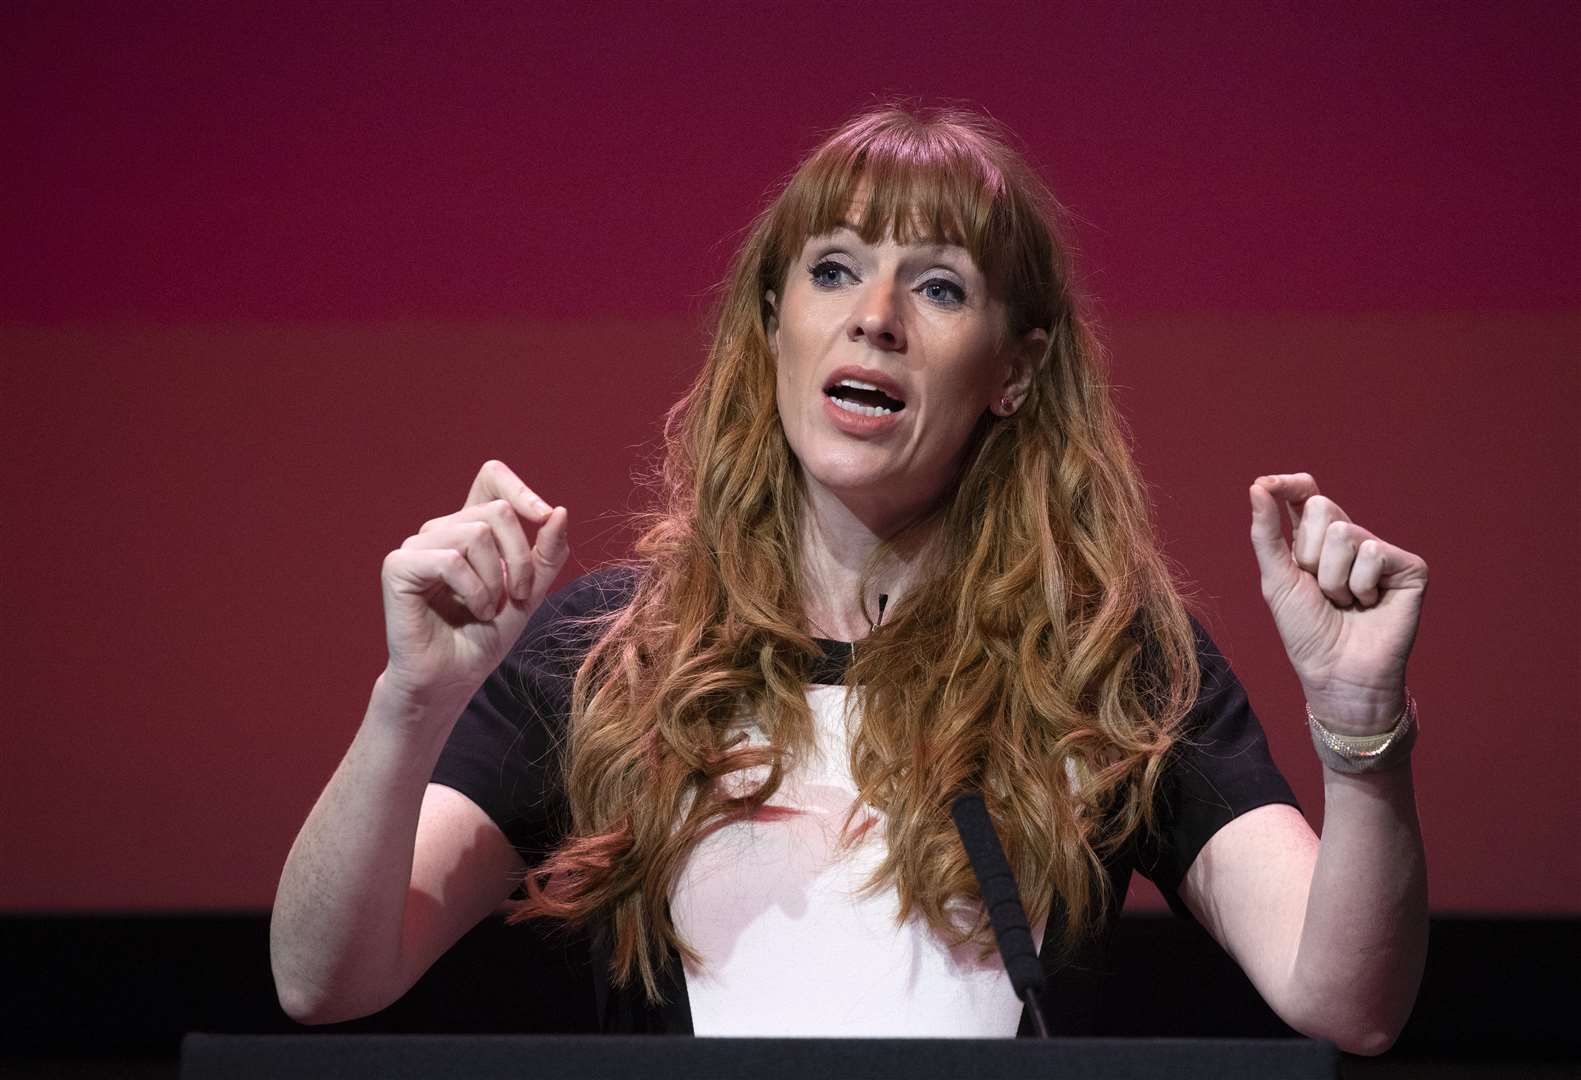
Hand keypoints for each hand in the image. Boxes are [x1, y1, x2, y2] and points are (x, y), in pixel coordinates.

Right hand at [379, 460, 569, 706]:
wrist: (452, 679)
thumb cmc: (484, 636)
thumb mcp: (530, 592)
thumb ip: (547, 553)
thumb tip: (559, 512)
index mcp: (469, 527)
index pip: (492, 477)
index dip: (521, 490)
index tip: (544, 518)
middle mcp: (441, 529)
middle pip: (497, 511)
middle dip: (521, 558)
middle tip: (519, 596)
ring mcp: (417, 545)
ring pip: (476, 534)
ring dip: (495, 581)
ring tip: (488, 609)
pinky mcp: (398, 566)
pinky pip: (451, 559)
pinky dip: (472, 590)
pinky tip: (472, 610)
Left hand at [1248, 473, 1427, 734]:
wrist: (1337, 672)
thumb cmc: (1307, 631)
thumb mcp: (1277, 579)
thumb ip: (1266, 532)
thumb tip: (1257, 485)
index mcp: (1317, 541)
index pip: (1306, 494)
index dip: (1289, 484)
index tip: (1268, 485)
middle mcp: (1350, 540)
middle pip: (1322, 508)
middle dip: (1310, 553)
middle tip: (1320, 589)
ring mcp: (1381, 552)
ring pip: (1345, 533)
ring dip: (1333, 578)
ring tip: (1344, 603)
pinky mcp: (1409, 567)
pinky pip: (1372, 552)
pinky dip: (1361, 585)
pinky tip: (1370, 604)